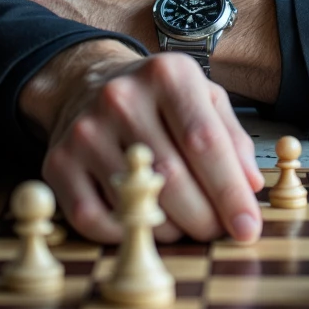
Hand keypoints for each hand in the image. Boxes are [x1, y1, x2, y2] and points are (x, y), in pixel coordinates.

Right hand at [18, 38, 264, 243]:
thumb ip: (232, 139)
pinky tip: (143, 220)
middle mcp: (122, 97)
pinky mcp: (58, 162)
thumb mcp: (203, 98)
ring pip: (136, 203)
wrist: (86, 83)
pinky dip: (126, 233)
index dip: (230, 192)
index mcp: (167, 74)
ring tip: (183, 222)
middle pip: (172, 178)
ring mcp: (85, 130)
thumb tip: (250, 186)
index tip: (247, 228)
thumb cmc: (158, 97)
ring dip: (170, 228)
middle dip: (204, 218)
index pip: (204, 141)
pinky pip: (96, 220)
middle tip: (217, 232)